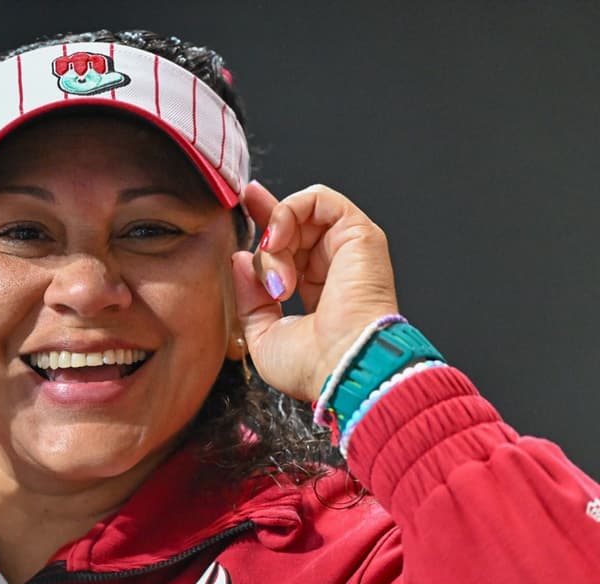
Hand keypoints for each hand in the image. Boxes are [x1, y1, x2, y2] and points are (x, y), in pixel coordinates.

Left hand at [230, 182, 399, 402]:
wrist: (344, 367)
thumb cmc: (312, 365)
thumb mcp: (263, 334)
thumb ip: (249, 297)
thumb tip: (241, 260)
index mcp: (316, 292)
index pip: (290, 248)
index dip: (266, 226)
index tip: (245, 206)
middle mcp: (334, 267)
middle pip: (294, 224)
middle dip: (264, 226)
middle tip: (258, 252)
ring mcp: (348, 250)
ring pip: (301, 214)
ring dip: (275, 235)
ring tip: (274, 273)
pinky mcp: (360, 234)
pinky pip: (320, 199)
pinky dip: (290, 210)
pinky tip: (277, 242)